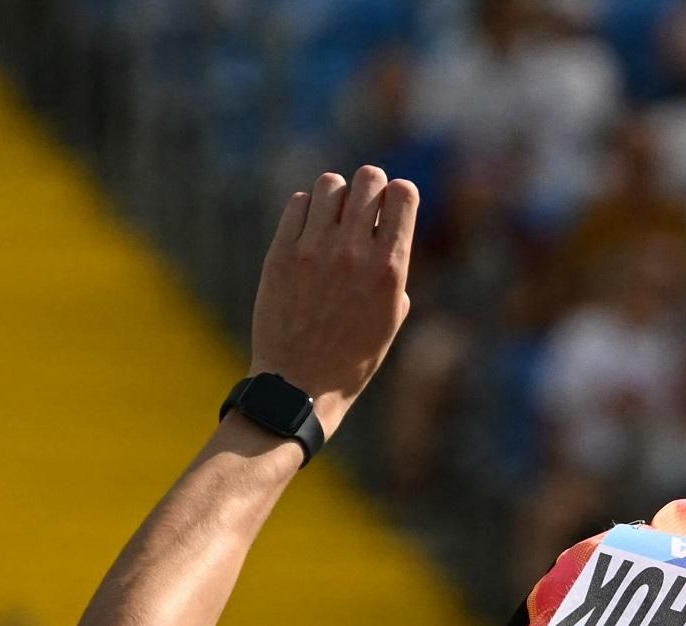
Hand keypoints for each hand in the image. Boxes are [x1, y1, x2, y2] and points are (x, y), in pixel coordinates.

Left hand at [248, 166, 417, 414]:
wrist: (299, 386)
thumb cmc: (352, 360)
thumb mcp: (390, 319)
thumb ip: (395, 271)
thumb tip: (390, 232)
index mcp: (389, 270)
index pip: (403, 193)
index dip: (399, 196)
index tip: (391, 211)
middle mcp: (354, 252)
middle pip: (369, 178)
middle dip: (370, 189)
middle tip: (362, 212)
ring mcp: (315, 250)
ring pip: (330, 184)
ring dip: (336, 196)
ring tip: (333, 221)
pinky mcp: (282, 253)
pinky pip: (298, 203)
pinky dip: (307, 210)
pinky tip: (309, 233)